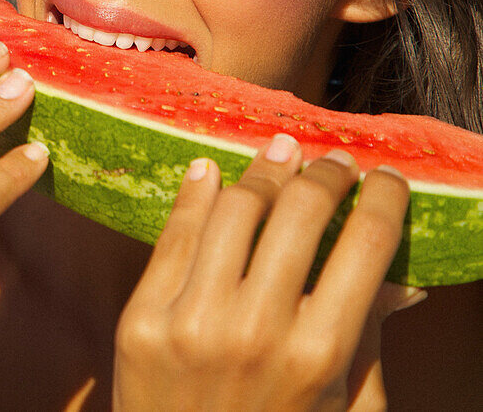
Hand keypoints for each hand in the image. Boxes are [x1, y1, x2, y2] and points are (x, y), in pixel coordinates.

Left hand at [113, 135, 413, 411]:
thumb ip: (368, 340)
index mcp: (320, 353)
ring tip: (279, 158)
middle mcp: (257, 330)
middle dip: (326, 175)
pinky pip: (173, 236)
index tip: (387, 178)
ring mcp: (192, 322)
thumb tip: (403, 278)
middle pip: (300, 213)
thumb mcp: (342, 406)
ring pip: (234, 210)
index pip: (367, 244)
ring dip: (263, 173)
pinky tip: (210, 172)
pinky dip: (195, 193)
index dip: (384, 197)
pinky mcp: (142, 319)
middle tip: (334, 164)